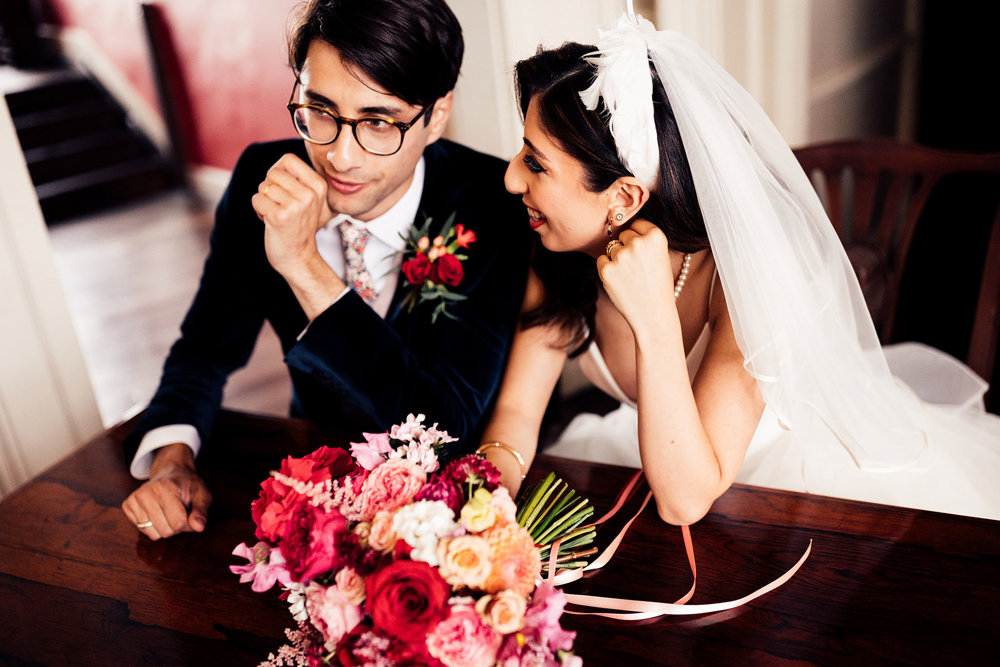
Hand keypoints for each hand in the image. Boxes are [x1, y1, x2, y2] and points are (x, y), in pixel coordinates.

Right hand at [121, 443, 211, 540]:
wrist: (170, 472)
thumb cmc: (187, 485)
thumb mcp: (202, 494)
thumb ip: (201, 511)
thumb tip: (198, 527)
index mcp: (165, 488)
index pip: (178, 523)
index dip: (188, 523)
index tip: (190, 512)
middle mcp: (146, 493)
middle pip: (166, 531)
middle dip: (176, 526)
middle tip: (179, 511)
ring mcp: (134, 499)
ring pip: (153, 534)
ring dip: (164, 527)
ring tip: (168, 511)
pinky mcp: (127, 505)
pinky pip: (142, 530)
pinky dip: (152, 526)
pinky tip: (157, 512)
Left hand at [251, 153, 335, 282]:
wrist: (298, 256)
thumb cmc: (299, 223)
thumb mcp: (309, 198)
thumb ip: (298, 178)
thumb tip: (280, 163)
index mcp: (319, 185)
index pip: (288, 159)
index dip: (278, 171)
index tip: (283, 187)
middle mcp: (310, 194)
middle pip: (272, 173)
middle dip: (269, 188)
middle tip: (280, 205)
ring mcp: (296, 206)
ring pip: (263, 187)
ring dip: (264, 201)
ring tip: (276, 214)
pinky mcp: (280, 217)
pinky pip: (256, 200)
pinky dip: (258, 210)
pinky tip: (270, 221)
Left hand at [596, 219, 675, 330]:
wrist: (653, 314)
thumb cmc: (657, 285)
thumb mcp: (661, 255)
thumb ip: (645, 239)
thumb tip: (620, 222)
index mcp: (656, 237)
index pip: (638, 224)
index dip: (639, 239)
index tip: (644, 254)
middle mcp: (638, 243)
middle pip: (623, 235)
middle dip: (627, 248)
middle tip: (637, 269)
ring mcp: (621, 256)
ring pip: (611, 247)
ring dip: (616, 259)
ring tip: (630, 276)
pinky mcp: (606, 269)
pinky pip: (601, 260)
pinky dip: (607, 270)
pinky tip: (621, 282)